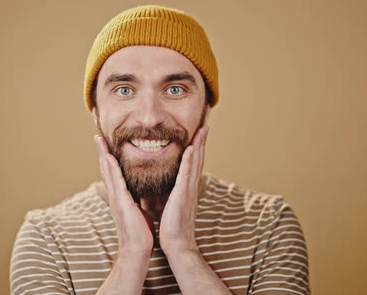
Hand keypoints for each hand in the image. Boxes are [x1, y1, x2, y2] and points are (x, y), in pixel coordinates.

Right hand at [94, 135, 154, 259]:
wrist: (137, 249)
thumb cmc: (140, 232)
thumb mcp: (139, 211)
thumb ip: (136, 201)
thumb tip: (140, 196)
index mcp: (121, 197)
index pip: (113, 174)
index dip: (109, 159)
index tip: (106, 145)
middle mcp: (115, 196)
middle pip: (106, 170)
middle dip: (102, 153)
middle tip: (97, 137)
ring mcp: (116, 199)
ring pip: (108, 172)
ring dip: (103, 155)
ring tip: (99, 140)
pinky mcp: (121, 202)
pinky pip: (116, 181)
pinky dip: (111, 168)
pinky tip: (109, 157)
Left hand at [159, 126, 208, 255]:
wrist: (177, 245)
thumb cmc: (171, 227)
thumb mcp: (168, 203)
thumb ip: (167, 191)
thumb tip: (160, 184)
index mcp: (186, 186)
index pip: (192, 161)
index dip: (196, 143)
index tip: (198, 127)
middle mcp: (190, 185)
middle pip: (198, 157)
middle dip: (202, 138)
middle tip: (206, 120)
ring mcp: (189, 190)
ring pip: (196, 162)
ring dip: (200, 144)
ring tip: (203, 127)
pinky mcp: (184, 196)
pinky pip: (187, 175)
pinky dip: (191, 160)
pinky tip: (193, 148)